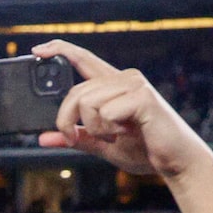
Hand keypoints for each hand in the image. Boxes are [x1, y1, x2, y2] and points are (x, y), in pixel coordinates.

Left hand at [31, 39, 212, 181]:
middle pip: (75, 92)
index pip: (83, 59)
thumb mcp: (101, 144)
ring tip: (114, 136)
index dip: (60, 50)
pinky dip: (108, 129)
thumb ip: (75, 137)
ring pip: (87, 102)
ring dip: (93, 128)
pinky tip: (127, 133)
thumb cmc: (143, 150)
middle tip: (74, 139)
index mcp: (114, 85)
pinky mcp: (143, 97)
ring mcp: (134, 84)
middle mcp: (124, 78)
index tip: (38, 50)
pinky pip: (105, 112)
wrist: (175, 162)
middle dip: (65, 121)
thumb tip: (43, 137)